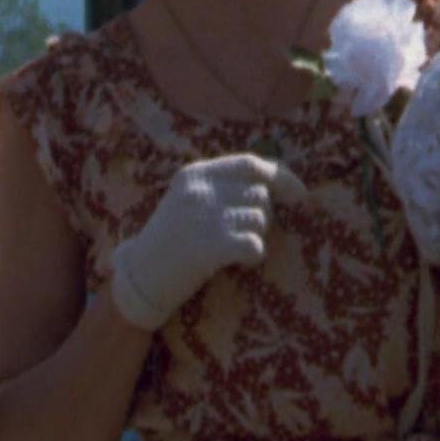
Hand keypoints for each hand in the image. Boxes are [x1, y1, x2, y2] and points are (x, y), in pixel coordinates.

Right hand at [110, 153, 306, 329]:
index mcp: (195, 174)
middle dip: (261, 216)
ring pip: (260, 219)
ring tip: (232, 249)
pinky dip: (254, 255)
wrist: (140, 276)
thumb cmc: (171, 240)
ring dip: (255, 236)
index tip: (299, 194)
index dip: (282, 177)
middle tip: (241, 234)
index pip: (250, 164)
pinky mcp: (209, 246)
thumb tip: (280, 183)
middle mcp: (199, 190)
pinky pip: (255, 244)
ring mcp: (204, 217)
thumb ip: (223, 186)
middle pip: (259, 194)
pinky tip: (240, 262)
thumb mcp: (188, 200)